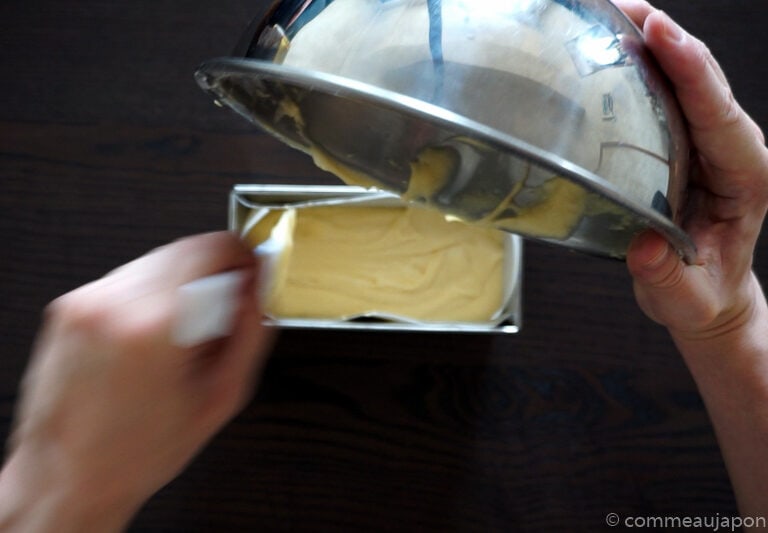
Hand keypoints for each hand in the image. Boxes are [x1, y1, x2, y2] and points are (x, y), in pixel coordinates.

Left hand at [0, 232, 272, 531]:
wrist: (67, 477)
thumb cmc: (135, 452)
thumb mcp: (220, 397)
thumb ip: (250, 332)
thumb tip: (259, 293)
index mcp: (154, 324)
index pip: (211, 247)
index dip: (241, 255)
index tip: (250, 268)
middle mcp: (112, 304)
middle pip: (183, 250)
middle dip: (211, 273)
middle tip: (223, 308)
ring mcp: (84, 304)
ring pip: (154, 261)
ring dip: (179, 283)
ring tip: (183, 332)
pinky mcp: (68, 309)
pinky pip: (125, 280)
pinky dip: (148, 296)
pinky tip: (152, 337)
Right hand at [616, 0, 767, 341]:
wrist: (706, 295)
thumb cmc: (701, 294)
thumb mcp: (685, 297)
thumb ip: (668, 275)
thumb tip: (645, 247)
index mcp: (748, 179)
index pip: (720, 114)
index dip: (691, 70)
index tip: (662, 33)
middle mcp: (733, 151)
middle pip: (704, 80)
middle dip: (669, 38)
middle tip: (626, 7)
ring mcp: (708, 143)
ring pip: (687, 79)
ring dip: (654, 42)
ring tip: (613, 14)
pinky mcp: (685, 142)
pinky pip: (668, 95)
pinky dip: (643, 66)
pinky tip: (614, 48)